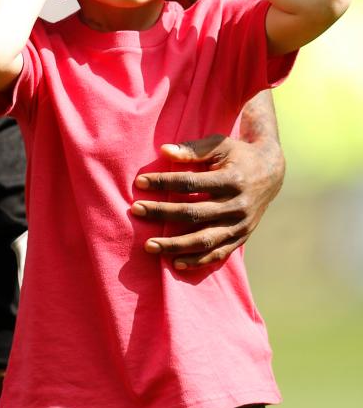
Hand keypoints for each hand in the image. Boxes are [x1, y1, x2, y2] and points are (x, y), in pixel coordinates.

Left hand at [130, 131, 284, 268]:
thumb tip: (164, 151)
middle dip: (162, 213)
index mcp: (232, 180)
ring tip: (149, 245)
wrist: (271, 172)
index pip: (191, 183)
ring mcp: (241, 225)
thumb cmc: (237, 154)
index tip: (140, 182)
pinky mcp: (241, 237)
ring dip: (175, 245)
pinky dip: (197, 261)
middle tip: (136, 210)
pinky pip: (218, 254)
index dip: (164, 183)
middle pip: (194, 214)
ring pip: (204, 240)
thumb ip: (193, 149)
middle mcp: (237, 206)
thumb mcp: (219, 144)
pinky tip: (175, 262)